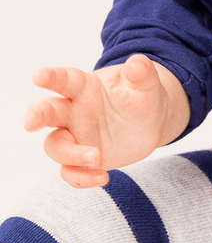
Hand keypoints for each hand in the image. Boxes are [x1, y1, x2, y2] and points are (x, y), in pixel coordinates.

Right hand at [24, 54, 189, 187]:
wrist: (150, 122)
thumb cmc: (142, 96)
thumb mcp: (147, 83)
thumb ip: (142, 72)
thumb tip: (138, 64)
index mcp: (87, 87)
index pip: (66, 79)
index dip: (51, 77)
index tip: (38, 76)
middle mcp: (74, 111)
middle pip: (48, 112)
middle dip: (36, 115)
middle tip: (30, 122)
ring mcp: (76, 136)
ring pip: (55, 146)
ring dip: (70, 154)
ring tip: (97, 157)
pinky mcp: (81, 160)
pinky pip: (69, 172)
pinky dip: (81, 178)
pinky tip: (102, 177)